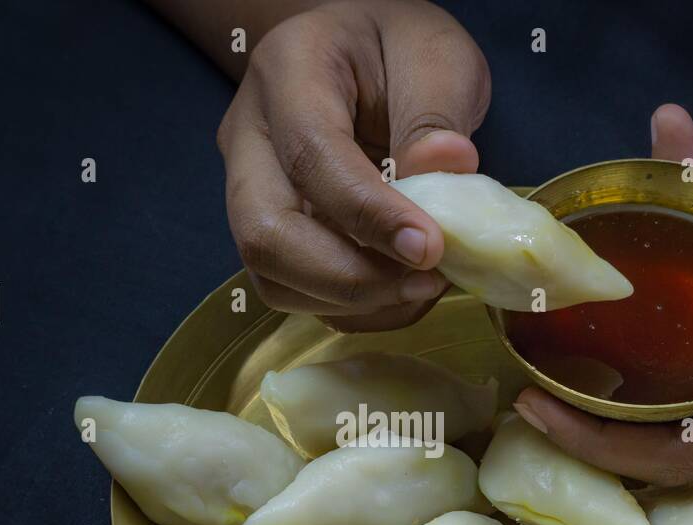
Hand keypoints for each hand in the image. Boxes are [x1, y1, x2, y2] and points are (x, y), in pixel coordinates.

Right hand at [215, 0, 489, 330]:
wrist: (361, 55)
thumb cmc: (397, 48)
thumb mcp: (435, 55)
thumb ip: (436, 111)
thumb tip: (444, 169)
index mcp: (287, 72)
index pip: (312, 157)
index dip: (369, 215)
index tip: (430, 247)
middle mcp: (248, 137)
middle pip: (265, 234)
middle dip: (349, 278)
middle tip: (427, 278)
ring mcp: (250, 191)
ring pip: (274, 276)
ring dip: (354, 301)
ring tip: (424, 283)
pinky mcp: (272, 233)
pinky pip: (298, 292)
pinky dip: (355, 308)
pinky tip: (404, 287)